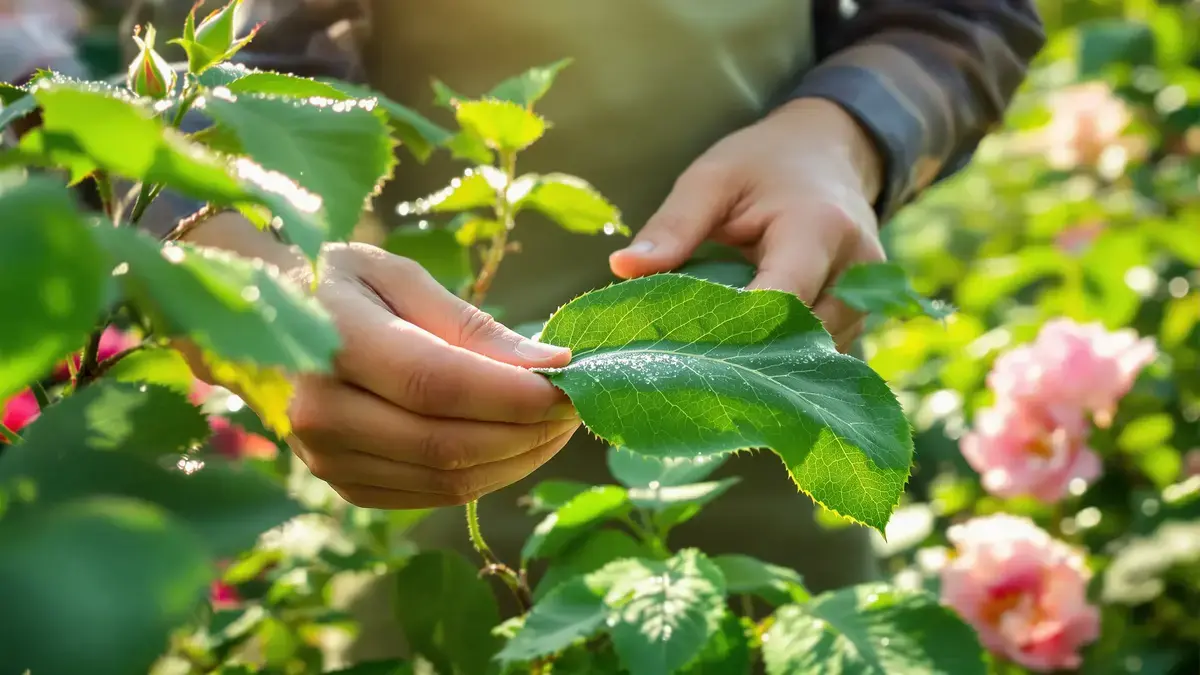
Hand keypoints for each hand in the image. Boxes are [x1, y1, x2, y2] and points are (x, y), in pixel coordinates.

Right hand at [183, 214, 581, 507]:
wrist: (264, 325)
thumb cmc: (342, 286)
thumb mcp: (401, 277)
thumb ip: (473, 326)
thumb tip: (553, 365)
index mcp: (330, 341)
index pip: (436, 384)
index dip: (511, 394)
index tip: (570, 383)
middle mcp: (319, 411)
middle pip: (446, 444)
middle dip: (527, 432)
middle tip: (576, 406)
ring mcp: (325, 459)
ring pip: (446, 481)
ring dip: (518, 460)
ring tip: (556, 426)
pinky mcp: (343, 486)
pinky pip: (432, 497)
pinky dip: (487, 476)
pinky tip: (514, 445)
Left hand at [609, 98, 885, 348]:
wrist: (827, 151)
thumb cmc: (762, 163)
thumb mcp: (711, 179)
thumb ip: (673, 226)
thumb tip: (621, 268)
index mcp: (818, 227)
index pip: (781, 300)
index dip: (734, 331)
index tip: (683, 346)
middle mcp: (856, 267)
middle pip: (801, 337)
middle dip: (747, 355)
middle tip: (688, 364)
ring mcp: (866, 294)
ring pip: (815, 353)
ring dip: (766, 360)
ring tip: (714, 356)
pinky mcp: (862, 313)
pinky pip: (824, 351)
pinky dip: (784, 356)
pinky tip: (745, 353)